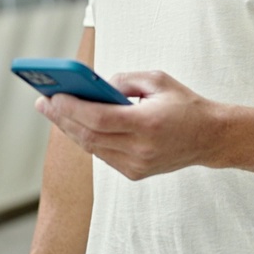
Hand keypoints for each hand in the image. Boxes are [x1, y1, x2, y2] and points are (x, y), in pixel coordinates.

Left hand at [35, 70, 227, 180]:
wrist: (210, 137)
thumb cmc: (184, 104)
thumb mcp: (158, 80)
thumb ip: (124, 80)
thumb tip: (95, 86)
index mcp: (148, 123)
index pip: (99, 118)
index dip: (71, 108)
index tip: (52, 96)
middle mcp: (140, 148)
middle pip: (89, 135)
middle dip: (62, 118)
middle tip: (43, 102)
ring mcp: (137, 165)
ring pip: (92, 147)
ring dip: (71, 129)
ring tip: (55, 111)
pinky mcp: (135, 173)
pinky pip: (103, 155)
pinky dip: (89, 138)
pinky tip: (77, 125)